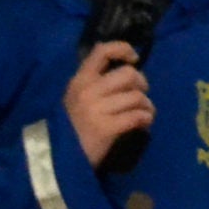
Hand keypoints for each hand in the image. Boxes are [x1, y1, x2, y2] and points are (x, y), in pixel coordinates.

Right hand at [65, 41, 152, 168]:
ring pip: (138, 97)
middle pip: (129, 74)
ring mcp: (96, 109)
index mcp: (80, 80)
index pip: (102, 51)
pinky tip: (142, 124)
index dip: (123, 49)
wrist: (62, 158)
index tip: (134, 59)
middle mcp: (87, 91)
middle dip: (141, 85)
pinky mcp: (106, 128)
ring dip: (146, 106)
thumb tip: (129, 68)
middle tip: (138, 96)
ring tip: (142, 114)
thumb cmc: (74, 126)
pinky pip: (138, 116)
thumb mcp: (78, 98)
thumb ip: (97, 82)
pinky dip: (146, 119)